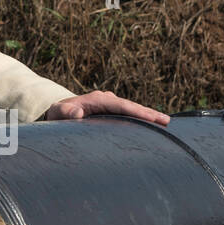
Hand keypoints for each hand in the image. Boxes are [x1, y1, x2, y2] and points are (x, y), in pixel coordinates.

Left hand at [44, 91, 169, 124]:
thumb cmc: (57, 115)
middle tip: (166, 121)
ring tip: (165, 123)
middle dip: (149, 113)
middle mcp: (106, 99)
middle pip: (131, 106)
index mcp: (97, 99)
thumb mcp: (57, 113)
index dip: (136, 111)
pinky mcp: (111, 111)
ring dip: (148, 115)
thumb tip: (78, 112)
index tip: (151, 118)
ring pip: (132, 110)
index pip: (120, 106)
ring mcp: (110, 104)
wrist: (57, 113)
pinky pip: (128, 114)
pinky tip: (153, 125)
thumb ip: (64, 112)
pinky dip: (141, 118)